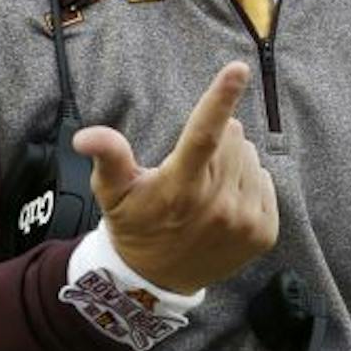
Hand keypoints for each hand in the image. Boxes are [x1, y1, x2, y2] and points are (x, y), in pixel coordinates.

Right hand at [72, 62, 278, 294]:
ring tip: (206, 188)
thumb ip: (108, 158)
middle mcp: (217, 205)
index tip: (238, 68)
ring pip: (250, 157)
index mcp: (180, 188)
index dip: (221, 97)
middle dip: (215, 141)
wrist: (158, 282)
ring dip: (232, 163)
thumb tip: (85, 136)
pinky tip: (225, 203)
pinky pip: (265, 181)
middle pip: (232, 138)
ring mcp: (244, 220)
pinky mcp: (264, 232)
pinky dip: (248, 184)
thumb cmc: (134, 226)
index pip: (204, 135)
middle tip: (190, 168)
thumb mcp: (112, 194)